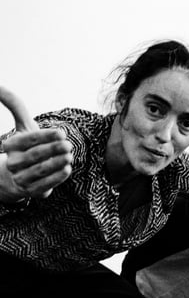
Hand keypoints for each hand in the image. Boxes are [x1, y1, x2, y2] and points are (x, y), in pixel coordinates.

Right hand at [0, 86, 72, 200]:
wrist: (18, 176)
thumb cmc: (25, 147)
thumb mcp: (23, 126)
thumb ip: (15, 106)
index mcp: (10, 145)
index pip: (28, 139)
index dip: (46, 136)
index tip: (62, 132)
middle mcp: (13, 162)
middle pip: (35, 155)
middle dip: (54, 149)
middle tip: (69, 145)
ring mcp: (21, 178)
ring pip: (40, 170)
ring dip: (57, 162)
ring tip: (70, 156)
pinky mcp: (31, 191)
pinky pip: (45, 184)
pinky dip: (57, 177)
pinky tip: (67, 169)